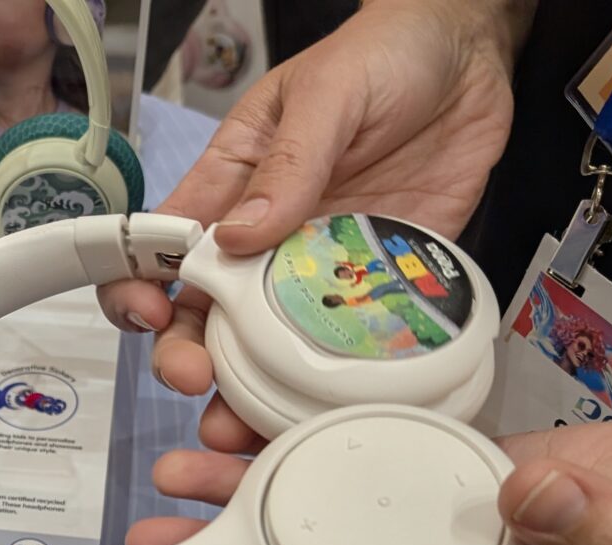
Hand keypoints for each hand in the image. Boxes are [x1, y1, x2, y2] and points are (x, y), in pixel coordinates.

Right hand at [99, 0, 523, 451]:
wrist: (471, 55)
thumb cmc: (382, 55)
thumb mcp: (325, 96)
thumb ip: (287, 164)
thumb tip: (239, 235)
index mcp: (231, 185)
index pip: (163, 247)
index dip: (140, 288)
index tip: (148, 315)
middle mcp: (267, 237)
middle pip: (208, 314)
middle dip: (189, 356)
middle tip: (195, 381)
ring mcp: (320, 266)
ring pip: (272, 344)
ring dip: (253, 388)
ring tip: (246, 421)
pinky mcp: (378, 281)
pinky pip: (351, 339)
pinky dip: (336, 378)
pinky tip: (328, 404)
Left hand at [135, 422, 611, 544]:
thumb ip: (603, 535)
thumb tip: (525, 499)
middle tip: (165, 542)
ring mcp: (441, 531)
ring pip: (325, 523)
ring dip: (252, 497)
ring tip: (189, 466)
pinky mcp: (455, 472)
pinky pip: (370, 457)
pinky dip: (316, 439)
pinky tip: (266, 415)